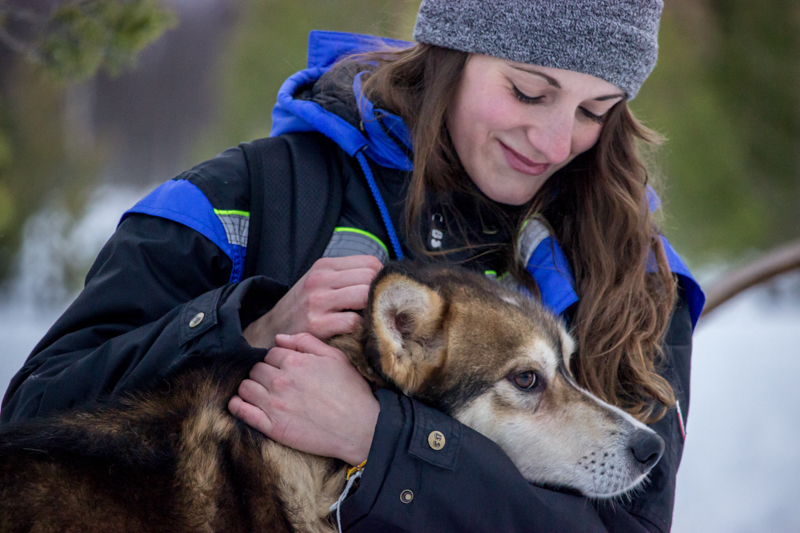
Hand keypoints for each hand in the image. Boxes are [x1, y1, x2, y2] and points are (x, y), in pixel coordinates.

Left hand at [228, 333, 379, 465]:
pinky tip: (242, 403)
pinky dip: (237, 405)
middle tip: (275, 381)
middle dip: (263, 372)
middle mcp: (281, 381)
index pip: (271, 353)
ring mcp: (274, 404)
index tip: (284, 367)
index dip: (277, 359)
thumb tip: (280, 338)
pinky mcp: (272, 427)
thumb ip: (306, 342)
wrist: (360, 428)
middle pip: (256, 369)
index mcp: (296, 361)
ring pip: (246, 387)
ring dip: (250, 387)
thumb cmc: (352, 391)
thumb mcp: (335, 357)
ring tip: (261, 392)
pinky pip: (242, 411)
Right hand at [243, 255, 382, 348]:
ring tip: (368, 319)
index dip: (380, 279)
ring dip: (371, 310)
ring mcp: (317, 302)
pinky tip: (354, 332)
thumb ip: (346, 277)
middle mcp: (320, 280)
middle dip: (379, 295)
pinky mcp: (317, 325)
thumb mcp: (319, 282)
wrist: (271, 330)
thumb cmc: (303, 306)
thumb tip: (383, 280)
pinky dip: (359, 328)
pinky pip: (354, 322)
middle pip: (370, 278)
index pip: (370, 263)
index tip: (379, 293)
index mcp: (325, 266)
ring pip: (365, 296)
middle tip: (378, 309)